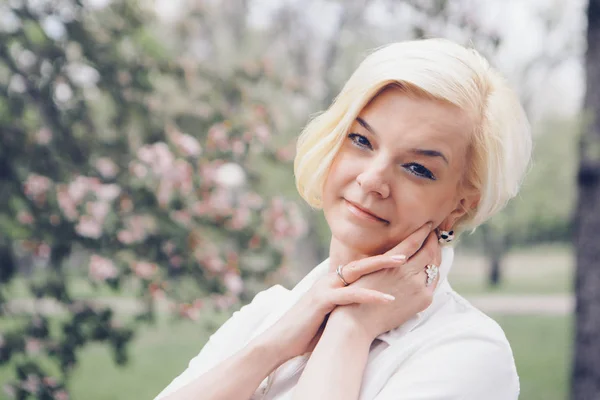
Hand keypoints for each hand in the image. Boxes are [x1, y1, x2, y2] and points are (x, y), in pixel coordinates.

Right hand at [258, 227, 432, 362]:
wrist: (282, 339)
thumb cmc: (310, 328)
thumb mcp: (334, 310)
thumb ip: (349, 300)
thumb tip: (371, 299)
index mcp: (336, 280)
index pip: (365, 264)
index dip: (386, 256)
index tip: (410, 249)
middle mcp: (332, 279)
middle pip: (365, 259)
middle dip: (388, 250)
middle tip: (412, 241)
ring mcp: (326, 287)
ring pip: (358, 270)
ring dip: (381, 264)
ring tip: (404, 260)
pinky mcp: (322, 301)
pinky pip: (349, 295)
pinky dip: (369, 296)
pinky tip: (387, 298)